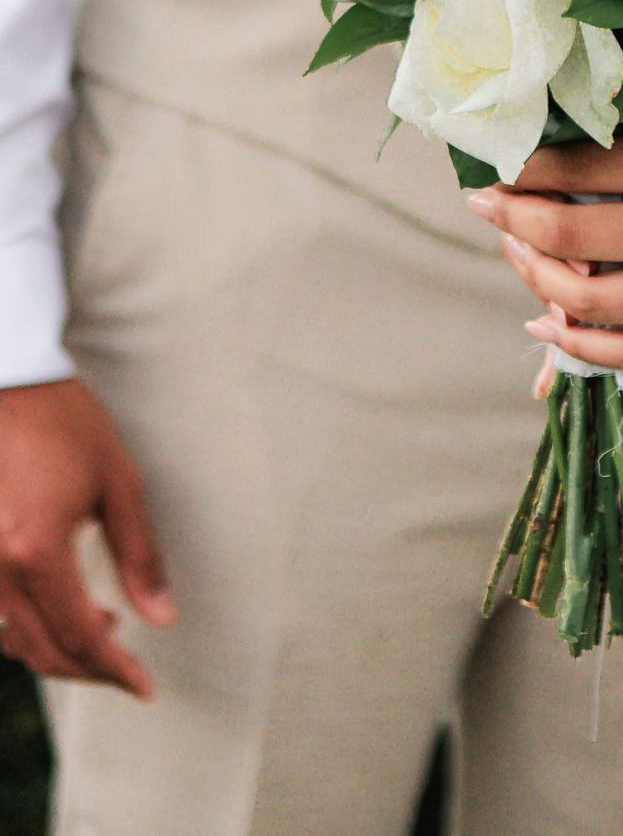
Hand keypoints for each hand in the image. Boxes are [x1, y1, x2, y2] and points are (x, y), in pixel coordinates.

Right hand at [0, 380, 175, 696]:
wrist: (6, 380)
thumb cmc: (65, 422)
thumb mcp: (117, 482)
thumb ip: (140, 554)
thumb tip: (161, 616)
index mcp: (37, 553)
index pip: (81, 637)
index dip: (116, 671)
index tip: (145, 687)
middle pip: (42, 651)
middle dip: (89, 670)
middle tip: (128, 668)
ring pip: (13, 638)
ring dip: (58, 648)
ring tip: (105, 626)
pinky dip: (29, 624)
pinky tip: (64, 603)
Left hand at [472, 72, 622, 369]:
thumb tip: (597, 108)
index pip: (580, 168)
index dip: (525, 166)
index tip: (497, 160)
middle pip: (565, 237)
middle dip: (510, 219)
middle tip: (486, 205)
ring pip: (585, 303)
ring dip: (532, 280)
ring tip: (517, 256)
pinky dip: (577, 346)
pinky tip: (549, 324)